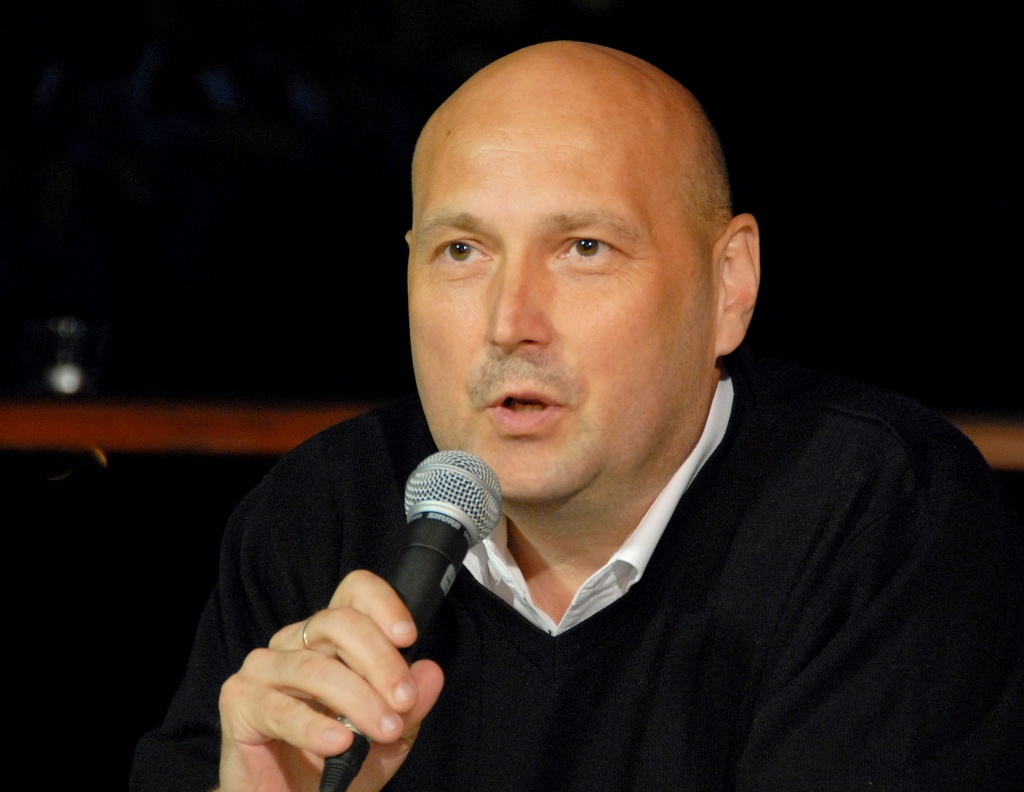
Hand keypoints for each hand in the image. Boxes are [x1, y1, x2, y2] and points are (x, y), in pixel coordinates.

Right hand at [216, 570, 444, 791]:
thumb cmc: (337, 761)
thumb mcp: (388, 736)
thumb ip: (411, 706)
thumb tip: (431, 672)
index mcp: (329, 636)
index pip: (354, 591)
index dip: (382, 604)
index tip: (408, 637)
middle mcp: (294, 641)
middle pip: (339, 623)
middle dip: (380, 661)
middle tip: (404, 701)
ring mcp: (263, 668)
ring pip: (314, 666)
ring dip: (357, 698)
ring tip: (383, 730)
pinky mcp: (239, 702)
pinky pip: (279, 708)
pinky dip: (313, 726)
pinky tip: (339, 743)